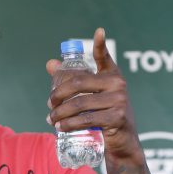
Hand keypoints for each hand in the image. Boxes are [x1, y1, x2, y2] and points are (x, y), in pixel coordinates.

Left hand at [46, 28, 141, 160]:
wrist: (122, 142)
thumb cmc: (104, 115)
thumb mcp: (91, 96)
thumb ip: (73, 80)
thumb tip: (50, 64)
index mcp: (112, 76)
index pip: (104, 57)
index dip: (100, 44)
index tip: (99, 31)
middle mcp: (118, 84)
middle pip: (78, 84)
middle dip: (58, 95)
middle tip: (49, 105)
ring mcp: (120, 101)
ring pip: (79, 104)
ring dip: (60, 113)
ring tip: (51, 119)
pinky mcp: (117, 118)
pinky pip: (86, 119)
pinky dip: (69, 124)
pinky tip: (60, 127)